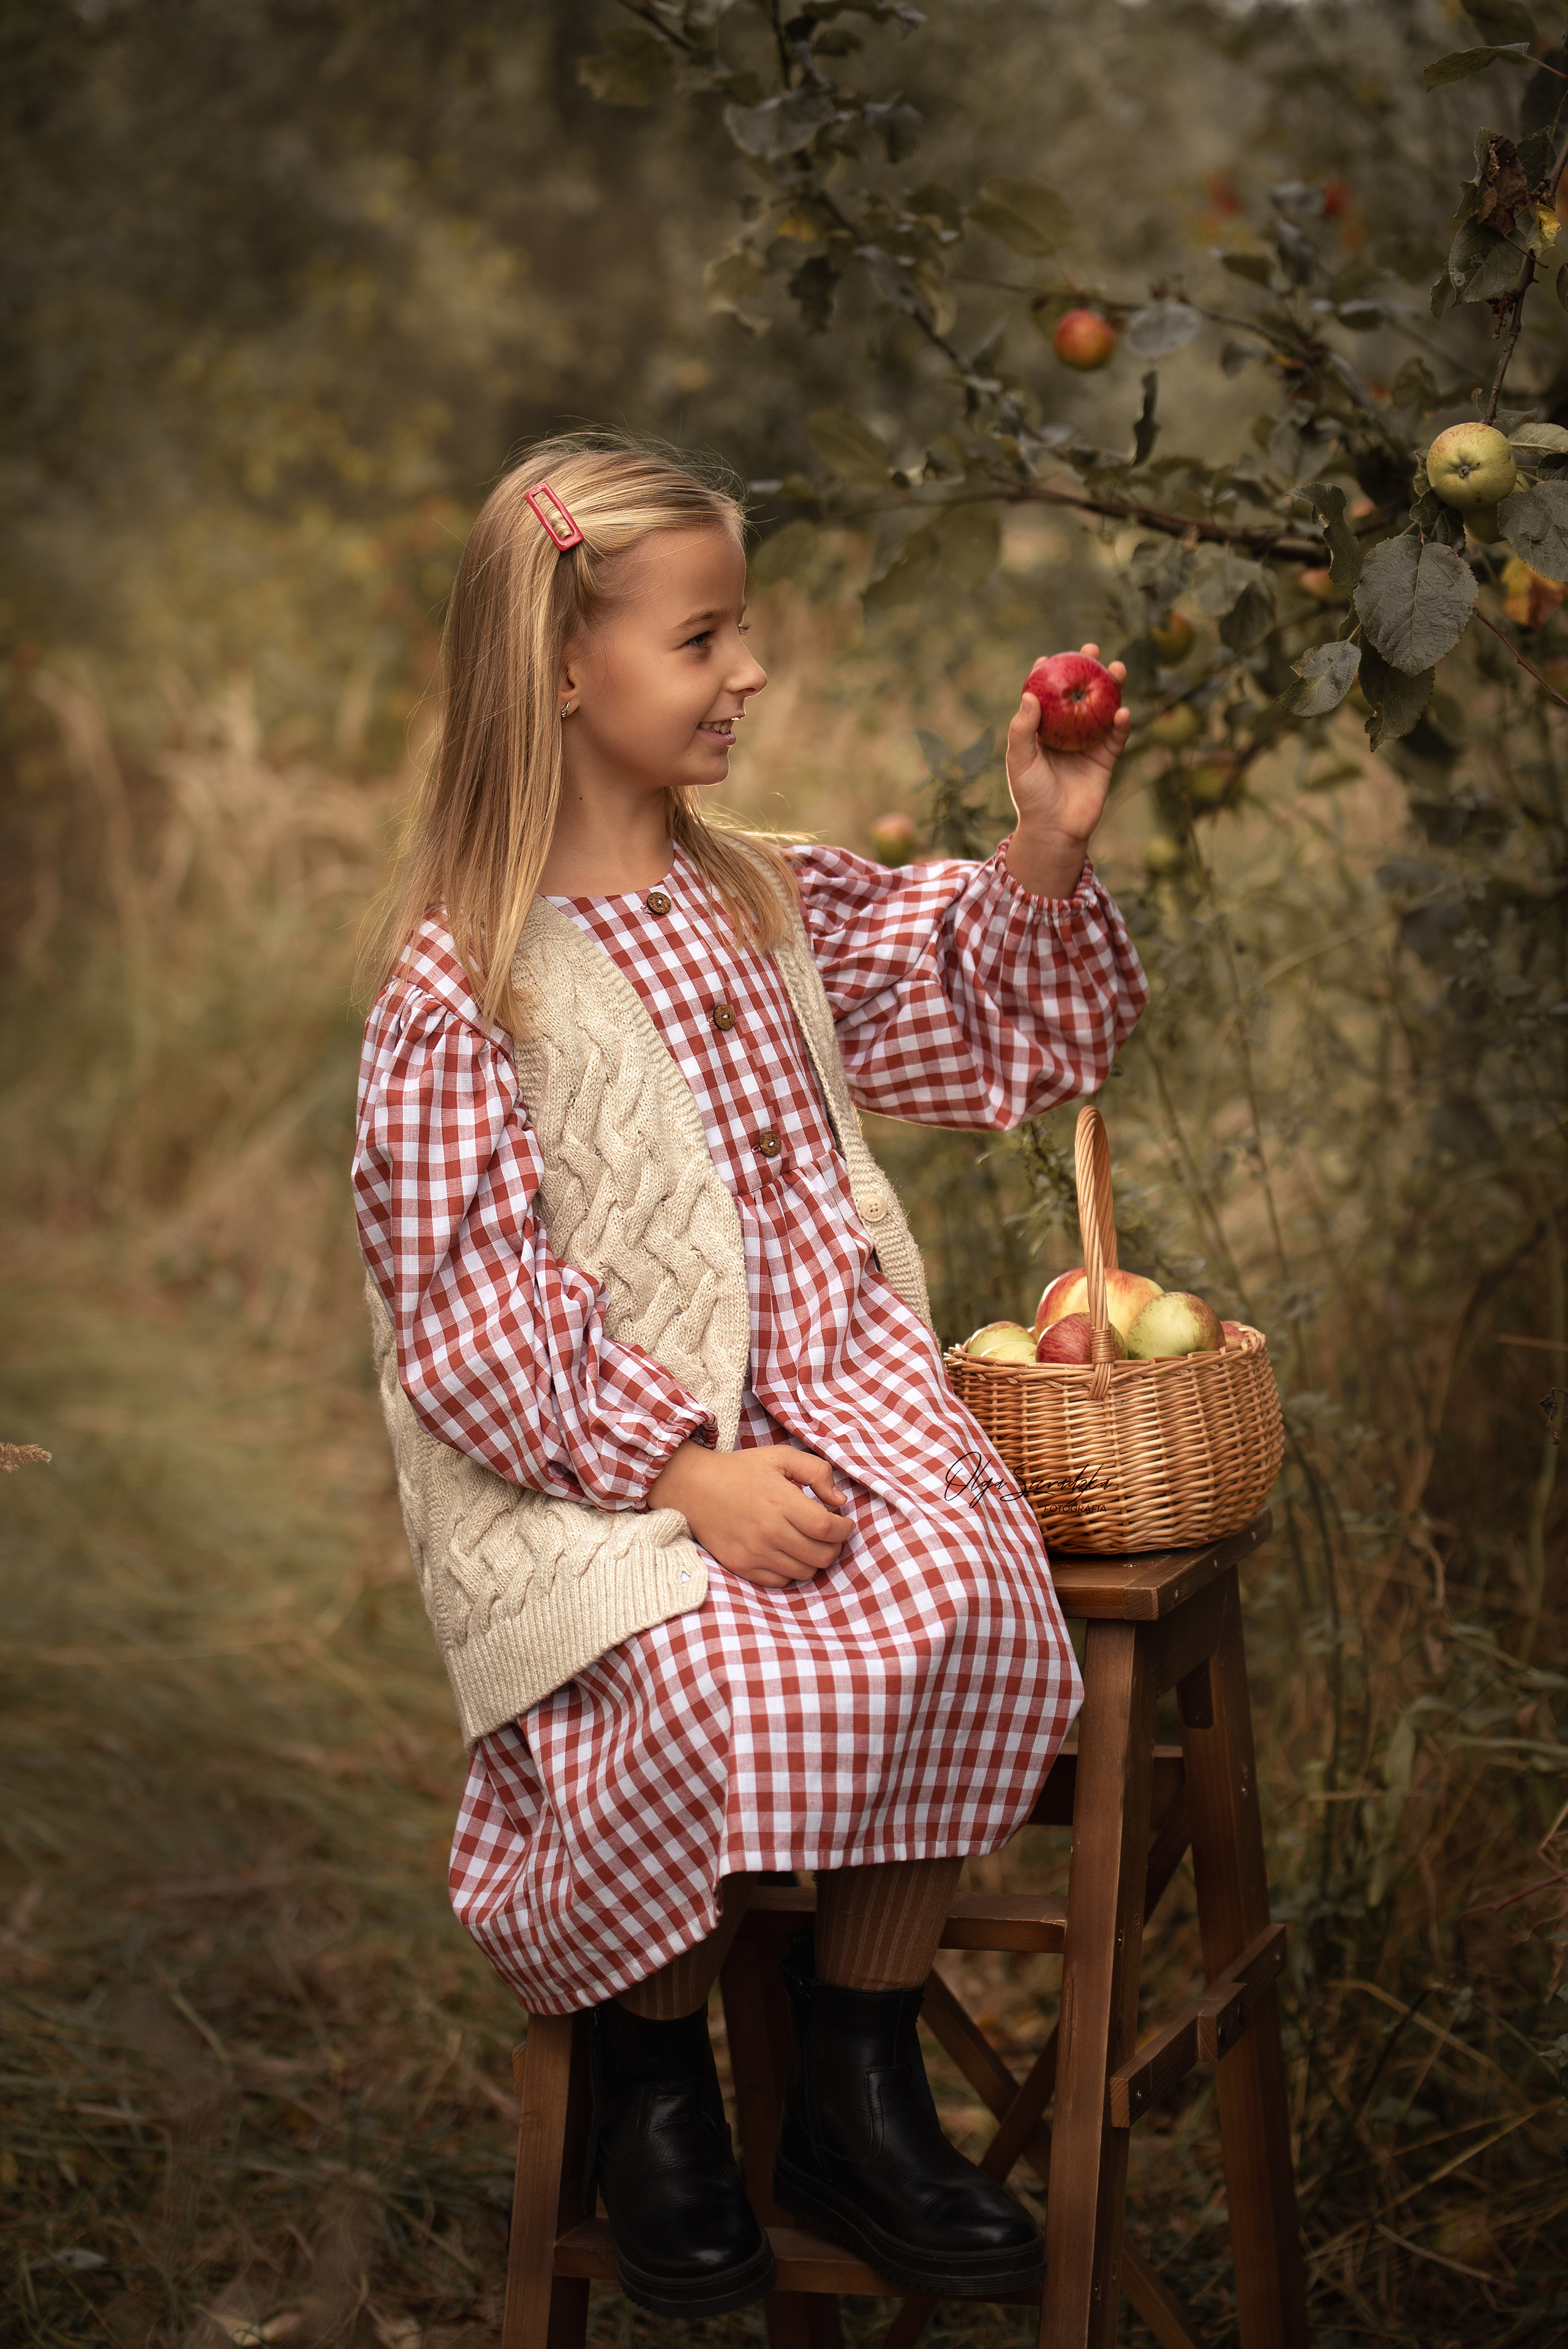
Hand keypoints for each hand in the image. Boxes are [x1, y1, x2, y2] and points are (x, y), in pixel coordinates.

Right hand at [647, 1440, 853, 1590]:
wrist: (694, 1488)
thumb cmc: (740, 1471)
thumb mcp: (780, 1457)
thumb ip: (816, 1471)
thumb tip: (839, 1501)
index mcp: (780, 1501)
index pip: (826, 1528)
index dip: (844, 1530)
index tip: (845, 1523)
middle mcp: (768, 1531)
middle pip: (820, 1555)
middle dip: (835, 1547)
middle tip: (831, 1535)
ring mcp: (754, 1552)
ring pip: (804, 1572)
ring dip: (815, 1560)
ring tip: (810, 1543)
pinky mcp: (742, 1566)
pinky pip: (781, 1581)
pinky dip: (792, 1571)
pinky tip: (789, 1553)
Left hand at [1004, 642, 1132, 898]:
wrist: (1055, 830)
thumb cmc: (1031, 796)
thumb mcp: (1020, 761)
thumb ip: (1022, 730)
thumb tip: (1029, 695)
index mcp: (1042, 731)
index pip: (1045, 697)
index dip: (1048, 676)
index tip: (1049, 657)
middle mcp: (1066, 733)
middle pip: (1079, 696)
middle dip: (1087, 671)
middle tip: (1091, 651)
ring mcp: (1088, 744)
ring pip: (1102, 709)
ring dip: (1111, 688)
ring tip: (1116, 669)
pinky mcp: (1105, 759)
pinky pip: (1116, 736)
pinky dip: (1121, 723)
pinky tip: (1123, 710)